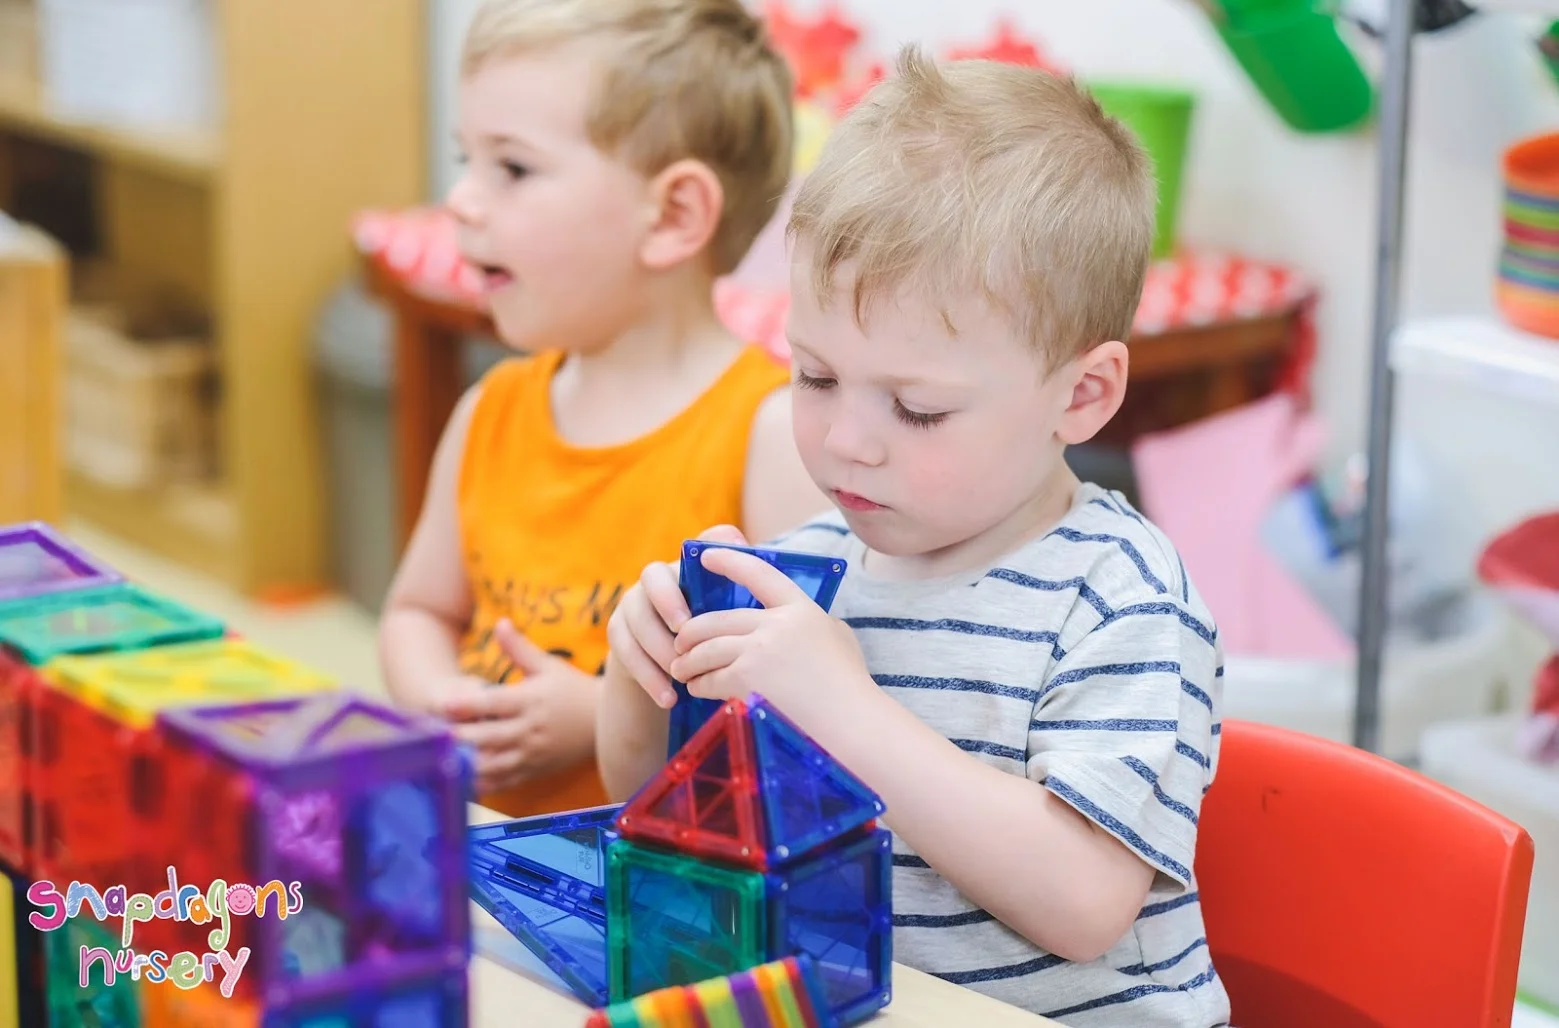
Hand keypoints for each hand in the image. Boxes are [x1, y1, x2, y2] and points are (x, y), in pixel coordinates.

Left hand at [442, 619, 600, 794]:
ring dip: (465, 764)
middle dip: (458, 738)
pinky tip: (459, 782)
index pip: (494, 703)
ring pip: (492, 764)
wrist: (606, 725)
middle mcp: (529, 730)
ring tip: (439, 761)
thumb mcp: (548, 666)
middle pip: (487, 737)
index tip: (444, 705)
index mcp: (531, 701)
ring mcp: (530, 754)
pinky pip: (503, 782)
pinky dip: (480, 784)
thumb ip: (519, 648)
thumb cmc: (573, 690)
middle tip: (430, 737)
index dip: (468, 705)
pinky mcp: (532, 771)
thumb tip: (499, 623)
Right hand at [605, 524, 748, 708]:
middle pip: (653, 576)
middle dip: (669, 603)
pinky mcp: (619, 630)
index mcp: (690, 568)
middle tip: (685, 631)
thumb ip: (747, 596)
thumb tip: (767, 570)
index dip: (700, 558)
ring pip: (637, 617)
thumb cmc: (717, 638)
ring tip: (681, 678)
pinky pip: (625, 649)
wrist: (676, 667)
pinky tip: (668, 698)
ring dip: (659, 649)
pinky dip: (648, 676)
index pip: (692, 549)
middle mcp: (657, 578)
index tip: (711, 587)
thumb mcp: (733, 620)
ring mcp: (633, 602)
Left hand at [668, 545, 868, 723]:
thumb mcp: (837, 638)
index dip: (729, 561)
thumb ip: (812, 621)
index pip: (759, 574)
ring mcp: (760, 651)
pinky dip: (699, 684)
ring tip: (681, 669)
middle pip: (717, 619)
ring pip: (707, 649)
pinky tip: (697, 689)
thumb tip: (791, 618)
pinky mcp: (746, 680)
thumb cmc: (849, 685)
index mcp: (800, 609)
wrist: (850, 722)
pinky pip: (710, 678)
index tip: (706, 556)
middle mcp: (777, 624)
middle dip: (692, 632)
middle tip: (681, 643)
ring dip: (688, 661)